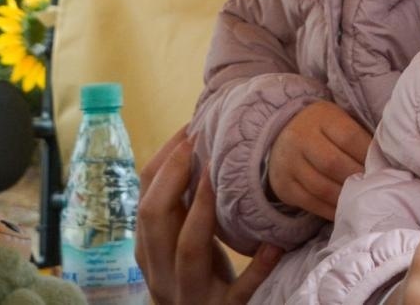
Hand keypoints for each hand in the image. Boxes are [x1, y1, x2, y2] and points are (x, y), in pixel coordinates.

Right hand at [135, 127, 280, 304]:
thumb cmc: (196, 277)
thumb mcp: (180, 244)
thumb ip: (181, 210)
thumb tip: (195, 148)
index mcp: (150, 254)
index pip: (144, 201)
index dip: (161, 164)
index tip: (187, 131)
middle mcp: (162, 274)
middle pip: (154, 220)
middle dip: (173, 177)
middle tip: (197, 143)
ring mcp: (191, 294)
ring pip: (188, 251)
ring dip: (202, 209)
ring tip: (216, 176)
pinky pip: (241, 289)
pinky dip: (258, 267)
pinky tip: (274, 245)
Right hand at [267, 101, 372, 220]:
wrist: (282, 136)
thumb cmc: (323, 131)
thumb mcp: (339, 121)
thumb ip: (359, 137)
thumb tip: (386, 160)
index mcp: (321, 117)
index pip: (349, 137)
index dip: (368, 155)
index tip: (382, 167)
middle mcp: (301, 138)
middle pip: (333, 163)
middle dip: (358, 178)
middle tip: (375, 188)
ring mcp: (289, 163)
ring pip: (321, 187)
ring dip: (345, 197)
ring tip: (362, 201)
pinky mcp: (283, 185)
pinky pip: (310, 203)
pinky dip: (330, 210)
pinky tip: (345, 210)